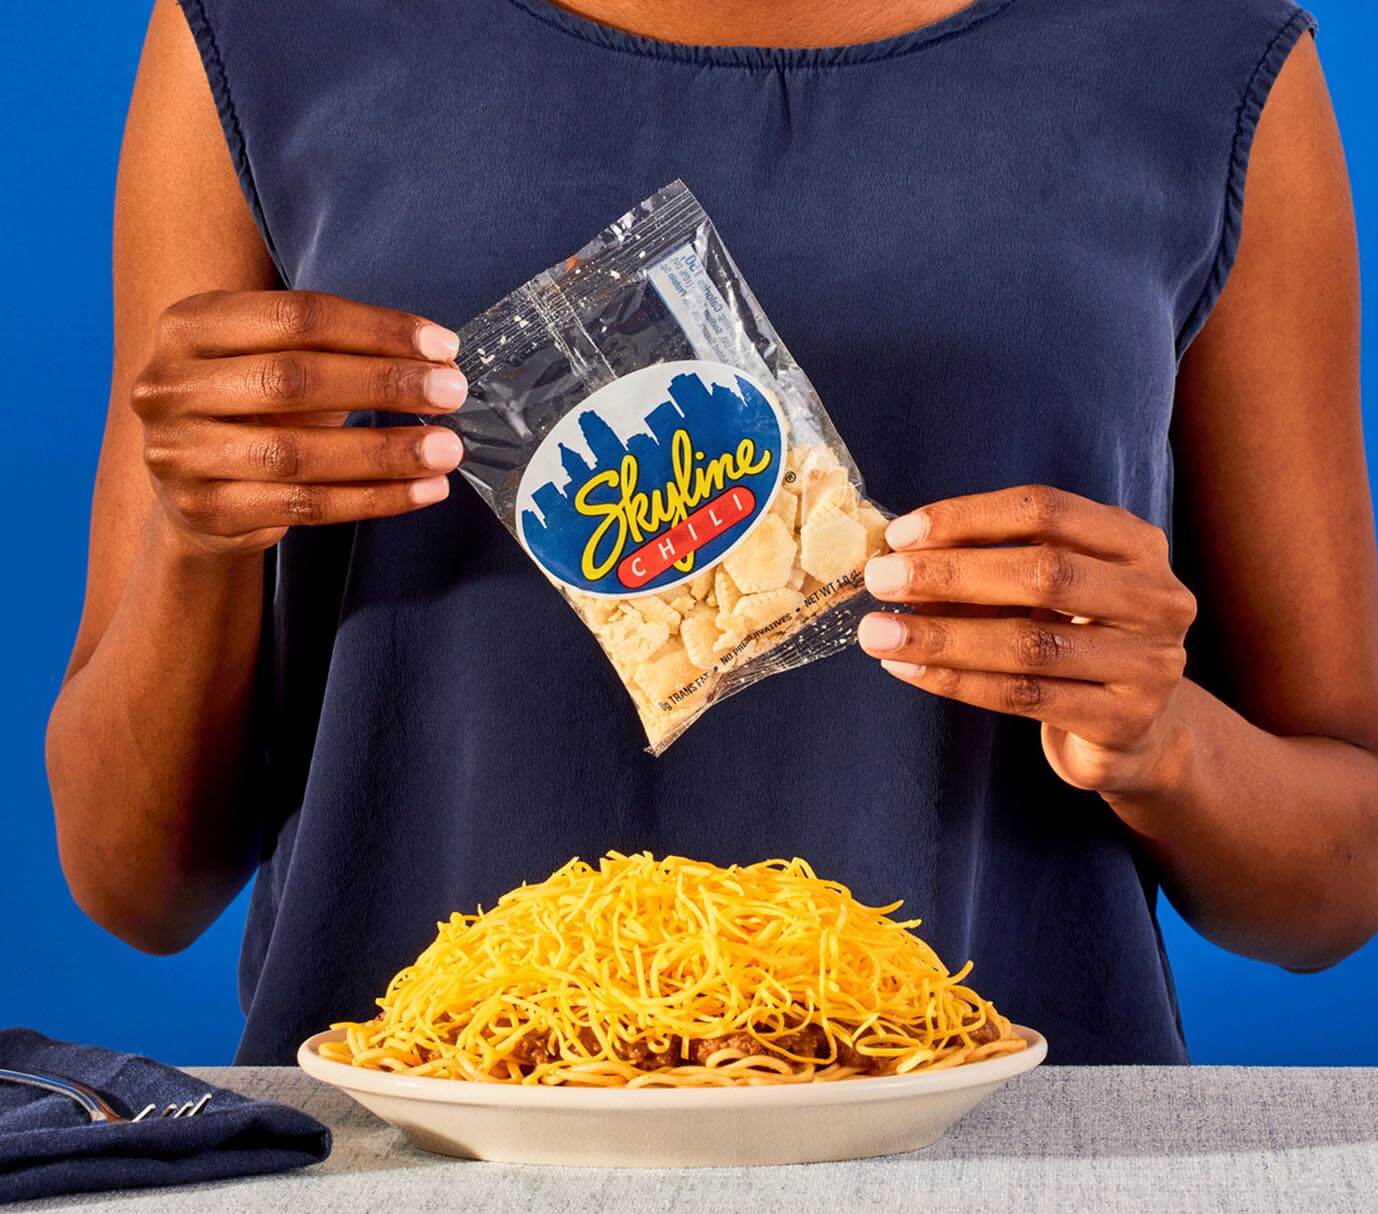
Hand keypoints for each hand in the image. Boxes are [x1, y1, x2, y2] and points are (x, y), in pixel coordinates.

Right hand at [132, 290, 467, 554]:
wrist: (194, 493)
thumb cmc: (253, 410)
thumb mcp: (273, 360)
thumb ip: (337, 352)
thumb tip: (436, 360)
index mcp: (189, 325)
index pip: (296, 317)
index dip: (376, 330)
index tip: (442, 346)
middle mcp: (170, 386)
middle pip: (293, 378)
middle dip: (383, 384)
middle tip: (451, 392)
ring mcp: (180, 453)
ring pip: (299, 453)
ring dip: (386, 451)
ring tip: (446, 450)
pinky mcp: (207, 511)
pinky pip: (306, 506)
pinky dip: (375, 499)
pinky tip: (423, 491)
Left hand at [857, 485, 1197, 794]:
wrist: (1133, 731)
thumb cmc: (1073, 640)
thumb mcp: (1043, 591)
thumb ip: (986, 568)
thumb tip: (897, 558)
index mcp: (1134, 543)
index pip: (1046, 510)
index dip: (967, 517)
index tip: (899, 535)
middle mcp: (1156, 596)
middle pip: (1043, 572)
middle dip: (950, 574)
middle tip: (880, 580)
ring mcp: (1149, 662)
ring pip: (1029, 644)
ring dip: (941, 636)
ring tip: (876, 633)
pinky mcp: (1124, 720)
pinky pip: (1025, 696)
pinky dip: (957, 681)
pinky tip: (909, 670)